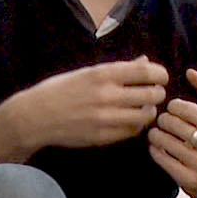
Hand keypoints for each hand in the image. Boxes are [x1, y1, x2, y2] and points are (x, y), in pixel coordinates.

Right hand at [5, 57, 168, 151]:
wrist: (36, 116)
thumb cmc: (61, 90)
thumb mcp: (88, 72)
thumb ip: (119, 69)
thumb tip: (145, 61)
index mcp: (103, 74)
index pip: (146, 71)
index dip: (160, 74)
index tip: (160, 76)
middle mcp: (107, 95)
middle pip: (152, 94)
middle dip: (158, 93)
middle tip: (154, 93)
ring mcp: (106, 118)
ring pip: (146, 115)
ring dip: (149, 111)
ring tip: (143, 108)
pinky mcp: (103, 136)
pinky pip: (132, 131)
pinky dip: (137, 125)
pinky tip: (130, 120)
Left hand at [149, 69, 196, 197]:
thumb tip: (190, 72)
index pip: (185, 108)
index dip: (173, 107)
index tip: (173, 110)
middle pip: (173, 124)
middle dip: (163, 120)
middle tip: (162, 122)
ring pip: (165, 142)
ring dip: (155, 135)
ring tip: (156, 133)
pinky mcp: (190, 180)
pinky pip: (163, 159)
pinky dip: (155, 151)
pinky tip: (157, 147)